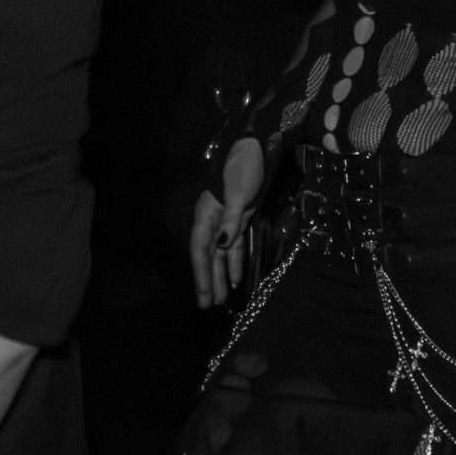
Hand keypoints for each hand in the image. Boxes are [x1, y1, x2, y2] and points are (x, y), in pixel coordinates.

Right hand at [188, 135, 266, 307]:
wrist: (255, 148)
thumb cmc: (243, 167)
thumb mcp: (238, 193)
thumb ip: (231, 219)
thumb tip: (222, 245)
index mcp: (207, 214)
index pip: (201, 249)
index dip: (201, 274)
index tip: (202, 296)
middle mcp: (213, 220)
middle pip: (208, 256)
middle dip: (208, 281)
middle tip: (207, 306)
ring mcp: (227, 221)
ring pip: (221, 254)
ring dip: (221, 276)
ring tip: (220, 299)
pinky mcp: (240, 219)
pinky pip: (234, 246)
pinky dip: (235, 261)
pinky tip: (235, 278)